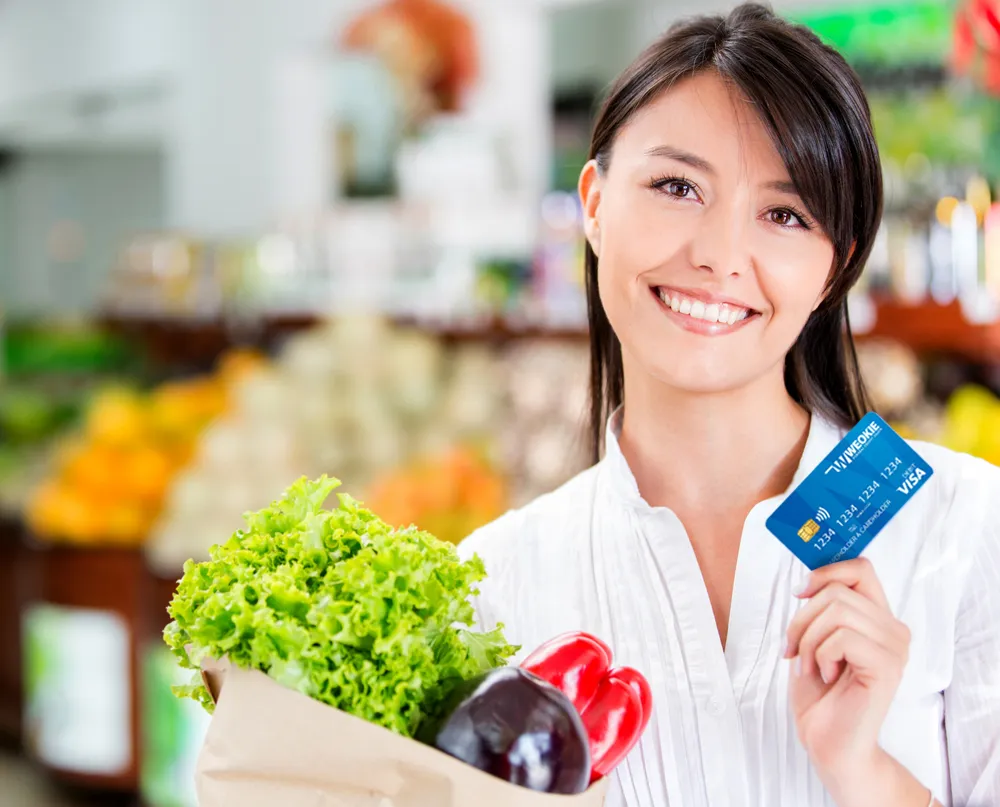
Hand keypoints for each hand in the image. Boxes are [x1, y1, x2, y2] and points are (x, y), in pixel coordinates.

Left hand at [784, 557, 925, 806]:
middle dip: (802, 618)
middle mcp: (893, 628)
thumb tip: (807, 578)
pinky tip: (825, 675)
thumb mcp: (813, 637)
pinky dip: (820, 654)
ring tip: (809, 665)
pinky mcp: (888, 666)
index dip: (826, 572)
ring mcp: (895, 647)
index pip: (861, 568)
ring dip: (808, 638)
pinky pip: (842, 637)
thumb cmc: (819, 692)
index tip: (800, 592)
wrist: (827, 740)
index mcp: (877, 617)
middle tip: (794, 649)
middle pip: (837, 590)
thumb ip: (821, 608)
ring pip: (836, 610)